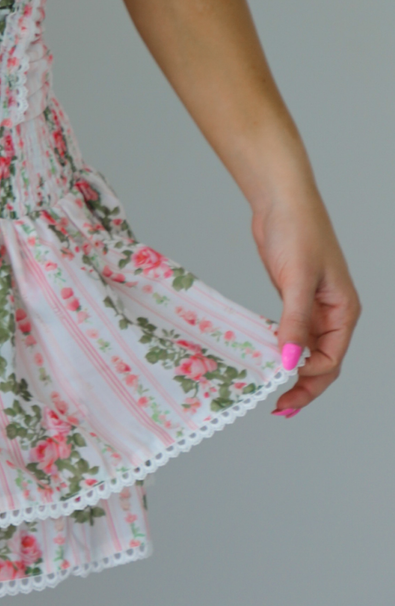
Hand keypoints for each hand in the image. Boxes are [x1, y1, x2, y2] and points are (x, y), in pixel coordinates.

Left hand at [251, 186, 360, 415]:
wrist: (281, 198)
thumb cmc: (297, 231)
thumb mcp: (296, 278)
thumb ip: (294, 321)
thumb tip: (291, 360)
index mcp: (343, 311)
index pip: (332, 359)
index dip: (310, 378)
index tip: (284, 387)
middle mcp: (332, 313)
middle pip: (321, 361)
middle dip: (303, 385)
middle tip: (279, 407)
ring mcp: (312, 306)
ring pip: (305, 350)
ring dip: (290, 369)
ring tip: (269, 389)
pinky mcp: (292, 298)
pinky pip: (289, 332)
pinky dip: (279, 347)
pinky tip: (263, 358)